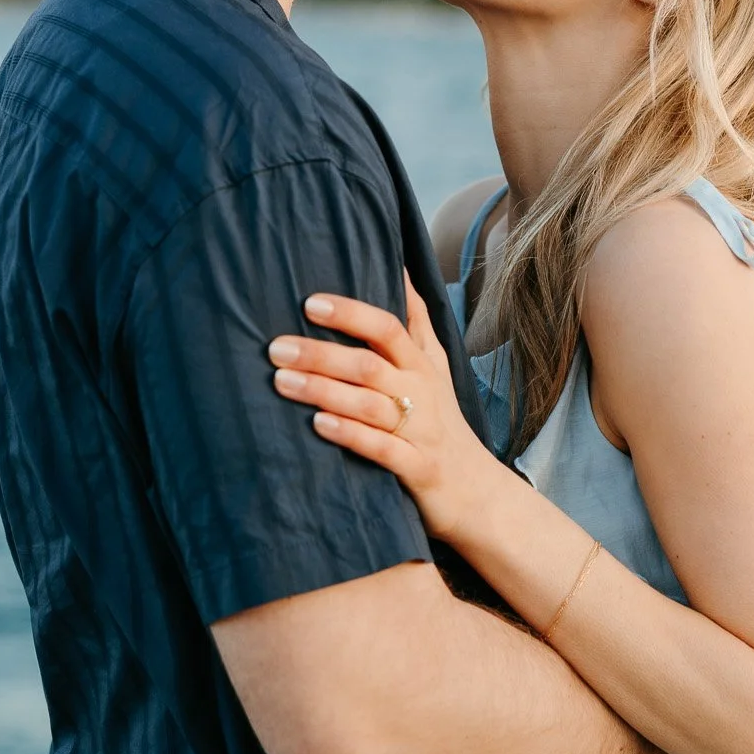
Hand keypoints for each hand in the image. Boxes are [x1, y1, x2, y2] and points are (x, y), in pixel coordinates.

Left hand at [269, 275, 501, 546]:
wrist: (476, 491)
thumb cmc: (442, 421)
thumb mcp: (435, 366)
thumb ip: (415, 319)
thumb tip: (399, 263)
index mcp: (421, 365)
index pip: (388, 328)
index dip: (351, 313)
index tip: (310, 303)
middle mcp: (422, 393)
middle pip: (370, 364)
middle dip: (322, 354)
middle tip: (276, 348)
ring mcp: (421, 432)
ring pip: (371, 405)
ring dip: (324, 391)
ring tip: (282, 382)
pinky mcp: (418, 469)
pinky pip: (383, 449)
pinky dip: (351, 435)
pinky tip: (319, 425)